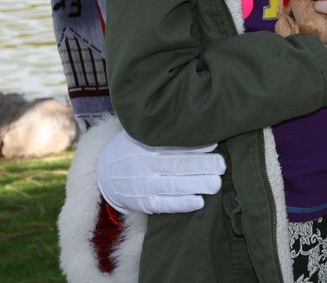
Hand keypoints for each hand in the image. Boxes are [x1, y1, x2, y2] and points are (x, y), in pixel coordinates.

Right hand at [97, 130, 225, 214]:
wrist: (104, 172)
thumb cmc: (134, 147)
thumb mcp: (142, 133)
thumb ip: (164, 129)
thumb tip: (199, 121)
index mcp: (144, 144)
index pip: (171, 144)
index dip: (194, 145)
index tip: (215, 144)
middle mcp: (144, 164)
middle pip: (175, 165)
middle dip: (200, 166)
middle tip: (222, 165)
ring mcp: (143, 185)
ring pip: (173, 185)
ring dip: (196, 185)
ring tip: (216, 184)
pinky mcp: (144, 202)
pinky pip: (164, 204)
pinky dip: (181, 204)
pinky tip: (199, 202)